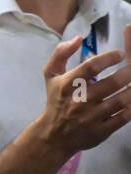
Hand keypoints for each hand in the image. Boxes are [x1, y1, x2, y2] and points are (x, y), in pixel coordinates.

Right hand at [31, 25, 130, 156]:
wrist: (54, 135)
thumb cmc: (56, 100)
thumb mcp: (50, 75)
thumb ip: (61, 53)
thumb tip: (79, 38)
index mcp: (67, 84)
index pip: (91, 67)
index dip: (108, 58)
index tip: (120, 54)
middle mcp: (81, 100)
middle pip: (112, 83)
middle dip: (129, 72)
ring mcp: (93, 116)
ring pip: (122, 100)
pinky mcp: (103, 130)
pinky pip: (124, 117)